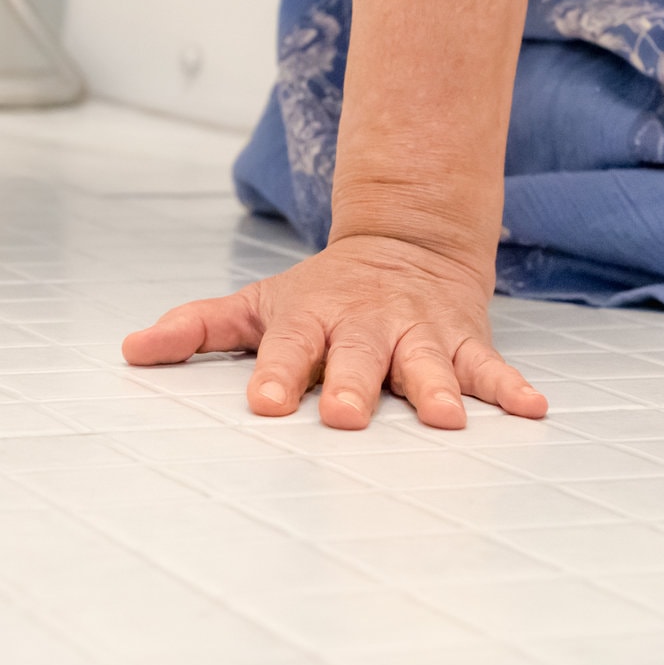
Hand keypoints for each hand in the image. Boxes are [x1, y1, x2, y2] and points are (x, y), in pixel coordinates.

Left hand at [121, 235, 547, 430]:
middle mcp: (366, 327)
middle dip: (355, 387)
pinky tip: (533, 409)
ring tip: (448, 421)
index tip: (267, 405)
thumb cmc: (321, 294)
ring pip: (427, 365)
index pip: (289, 350)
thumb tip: (130, 350)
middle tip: (348, 418)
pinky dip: (510, 388)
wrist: (406, 243)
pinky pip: (489, 367)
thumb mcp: (257, 304)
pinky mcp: (463, 343)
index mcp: (312, 320)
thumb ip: (196, 328)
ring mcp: (417, 335)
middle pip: (359, 359)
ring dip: (437, 391)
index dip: (278, 376)